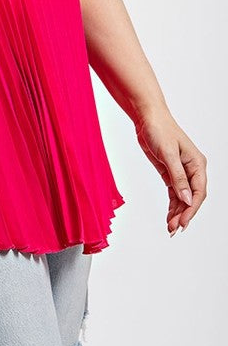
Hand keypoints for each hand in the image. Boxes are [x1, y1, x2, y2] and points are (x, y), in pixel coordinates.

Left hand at [134, 108, 207, 236]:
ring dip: (177, 212)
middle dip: (184, 214)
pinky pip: (174, 193)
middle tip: (174, 229)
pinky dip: (172, 205)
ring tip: (170, 227)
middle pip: (192, 198)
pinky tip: (169, 216)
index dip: (191, 209)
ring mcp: (181, 171)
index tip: (183, 222)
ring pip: (183, 198)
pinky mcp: (170, 172)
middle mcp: (192, 169)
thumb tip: (187, 199)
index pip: (199, 192)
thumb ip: (177, 177)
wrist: (147, 117)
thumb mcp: (168, 153)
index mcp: (197, 163)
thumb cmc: (159, 129)